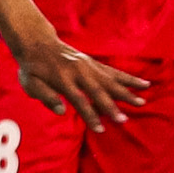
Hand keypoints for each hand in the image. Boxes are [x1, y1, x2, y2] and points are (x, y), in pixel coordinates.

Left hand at [14, 36, 148, 132]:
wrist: (37, 43)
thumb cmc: (32, 68)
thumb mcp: (30, 83)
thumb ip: (45, 96)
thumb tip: (62, 112)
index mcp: (62, 78)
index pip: (79, 100)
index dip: (90, 116)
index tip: (100, 129)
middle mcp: (78, 71)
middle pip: (98, 91)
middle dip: (112, 107)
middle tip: (125, 120)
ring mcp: (88, 65)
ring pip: (111, 80)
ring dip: (126, 92)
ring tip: (142, 102)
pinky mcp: (93, 63)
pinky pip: (113, 71)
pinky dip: (128, 78)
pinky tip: (143, 83)